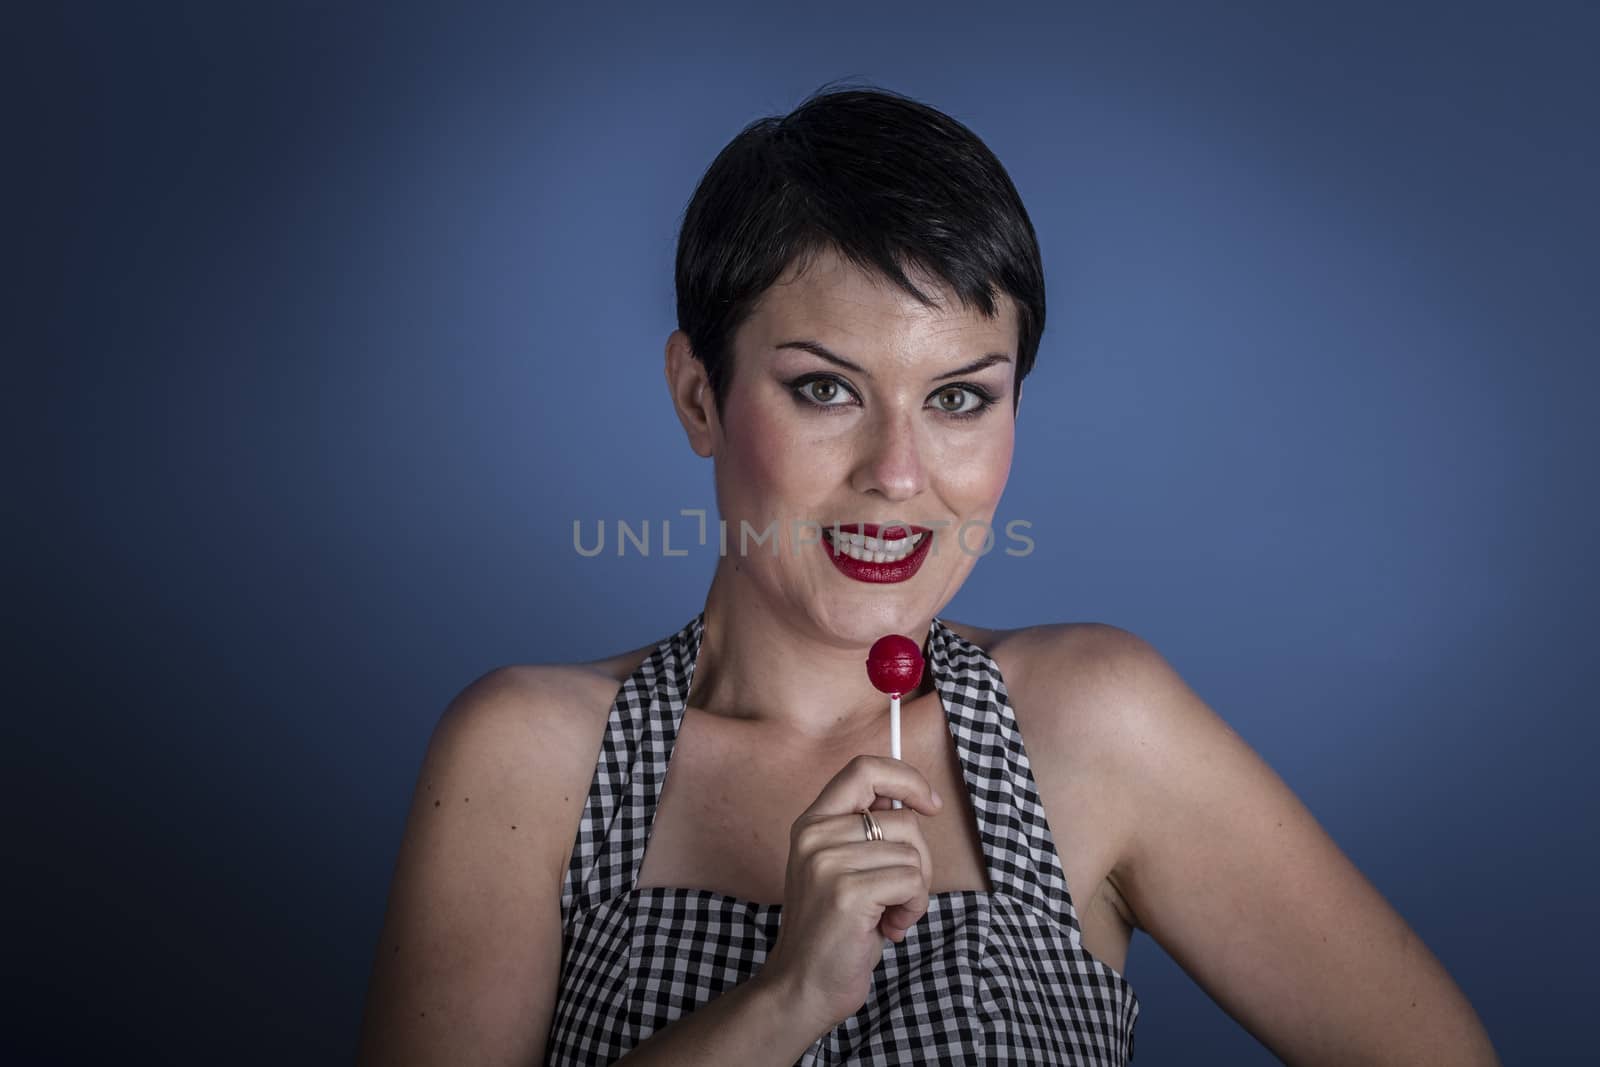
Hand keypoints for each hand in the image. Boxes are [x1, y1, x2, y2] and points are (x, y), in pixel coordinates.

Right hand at [757, 754, 942, 1030]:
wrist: (802, 987)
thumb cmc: (833, 931)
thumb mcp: (840, 869)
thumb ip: (866, 833)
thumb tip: (913, 800)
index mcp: (812, 823)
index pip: (864, 769)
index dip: (905, 778)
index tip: (929, 803)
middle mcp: (815, 835)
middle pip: (902, 819)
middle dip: (920, 859)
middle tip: (902, 894)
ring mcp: (828, 862)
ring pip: (912, 854)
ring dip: (916, 892)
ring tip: (889, 915)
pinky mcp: (848, 891)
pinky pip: (912, 882)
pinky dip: (913, 909)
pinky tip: (889, 928)